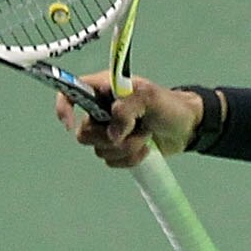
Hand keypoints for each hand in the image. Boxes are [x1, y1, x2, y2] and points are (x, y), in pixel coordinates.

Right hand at [54, 72, 198, 167]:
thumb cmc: (168, 105)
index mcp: (103, 89)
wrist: (186, 128)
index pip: (70, 92)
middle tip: (132, 129)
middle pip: (84, 132)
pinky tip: (145, 149)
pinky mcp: (118, 150)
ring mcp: (109, 131)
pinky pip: (112, 162)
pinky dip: (130, 159)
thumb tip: (113, 131)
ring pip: (99, 150)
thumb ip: (127, 108)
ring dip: (126, 148)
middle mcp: (101, 110)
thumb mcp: (149, 97)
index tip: (70, 123)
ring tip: (145, 136)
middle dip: (110, 137)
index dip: (63, 108)